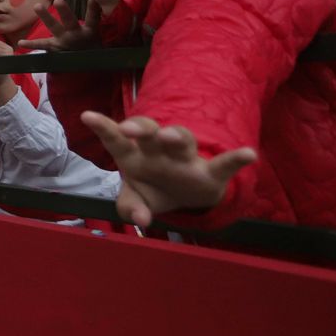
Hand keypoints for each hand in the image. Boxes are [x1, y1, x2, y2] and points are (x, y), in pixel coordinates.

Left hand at [23, 0, 101, 51]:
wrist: (84, 68)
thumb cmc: (89, 45)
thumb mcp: (95, 33)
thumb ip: (94, 16)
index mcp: (89, 31)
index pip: (93, 18)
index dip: (94, 8)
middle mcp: (75, 35)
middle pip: (70, 21)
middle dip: (64, 11)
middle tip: (58, 1)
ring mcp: (63, 41)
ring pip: (54, 27)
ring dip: (46, 16)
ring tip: (37, 5)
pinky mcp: (53, 47)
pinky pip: (41, 44)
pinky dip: (30, 44)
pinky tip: (20, 42)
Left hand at [80, 112, 257, 226]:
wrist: (186, 197)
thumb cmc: (152, 189)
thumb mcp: (136, 200)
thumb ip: (130, 206)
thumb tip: (140, 219)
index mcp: (134, 156)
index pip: (116, 140)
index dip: (102, 128)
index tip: (87, 116)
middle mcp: (158, 151)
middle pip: (148, 132)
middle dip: (140, 128)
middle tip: (130, 129)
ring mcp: (185, 159)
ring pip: (182, 140)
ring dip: (177, 136)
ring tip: (172, 136)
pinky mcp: (211, 173)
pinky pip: (224, 164)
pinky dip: (236, 159)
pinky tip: (248, 154)